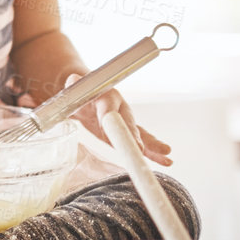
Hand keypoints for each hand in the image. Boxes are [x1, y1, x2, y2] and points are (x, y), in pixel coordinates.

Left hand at [21, 74, 172, 165]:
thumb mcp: (76, 88)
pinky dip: (153, 152)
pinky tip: (165, 160)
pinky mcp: (126, 134)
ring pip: (140, 134)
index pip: (109, 110)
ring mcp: (127, 122)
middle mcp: (122, 109)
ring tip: (166, 152)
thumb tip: (73, 79)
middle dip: (134, 136)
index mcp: (109, 97)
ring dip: (151, 145)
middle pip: (129, 124)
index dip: (111, 120)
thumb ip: (74, 84)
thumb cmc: (82, 92)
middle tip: (139, 148)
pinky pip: (140, 143)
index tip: (110, 129)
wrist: (87, 94)